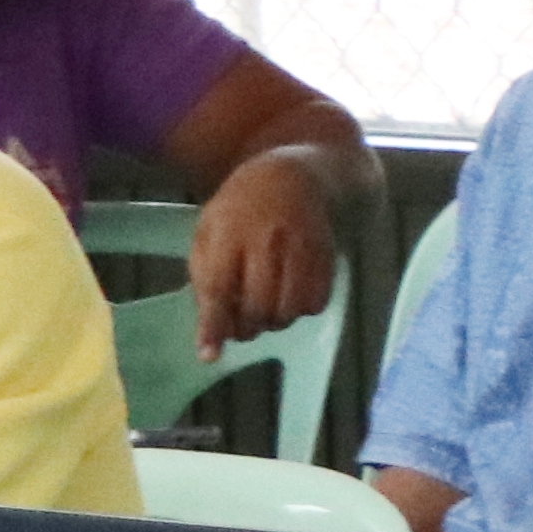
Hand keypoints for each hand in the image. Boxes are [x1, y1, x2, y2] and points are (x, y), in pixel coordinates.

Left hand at [184, 151, 340, 349]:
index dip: (214, 324)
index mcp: (230, 234)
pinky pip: (316, 303)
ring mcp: (302, 250)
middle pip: (258, 306)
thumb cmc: (240, 207)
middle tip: (240, 324)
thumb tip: (210, 330)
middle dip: (246, 327)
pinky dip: (301, 310)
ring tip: (265, 308)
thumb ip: (205, 278)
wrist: (295, 176)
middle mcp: (268, 243)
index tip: (209, 355)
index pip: (219, 288)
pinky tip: (289, 296)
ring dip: (274, 321)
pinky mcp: (328, 258)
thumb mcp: (208, 231)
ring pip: (289, 310)